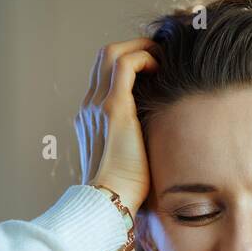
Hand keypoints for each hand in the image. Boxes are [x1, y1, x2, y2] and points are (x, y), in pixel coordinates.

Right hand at [75, 38, 158, 209]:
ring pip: (112, 53)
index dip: (128, 63)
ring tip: (161, 58)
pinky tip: (160, 69)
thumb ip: (137, 142)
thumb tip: (160, 138)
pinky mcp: (113, 108)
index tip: (153, 70)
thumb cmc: (124, 190)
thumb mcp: (130, 159)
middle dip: (134, 48)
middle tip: (159, 57)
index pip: (105, 75)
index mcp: (92, 118)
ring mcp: (98, 105)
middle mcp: (90, 106)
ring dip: (140, 48)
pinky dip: (144, 58)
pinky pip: (125, 64)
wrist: (109, 201)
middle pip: (104, 57)